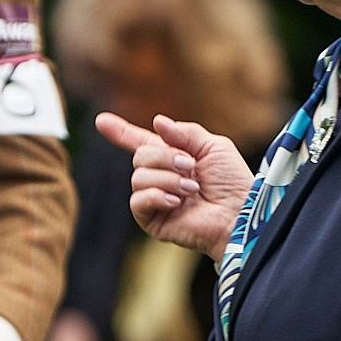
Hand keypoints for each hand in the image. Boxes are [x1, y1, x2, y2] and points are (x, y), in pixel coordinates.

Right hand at [93, 109, 252, 260]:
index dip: (120, 131)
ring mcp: (155, 199)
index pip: (140, 142)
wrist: (239, 214)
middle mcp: (161, 177)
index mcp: (172, 157)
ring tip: (191, 188)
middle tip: (190, 166)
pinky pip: (137, 201)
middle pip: (139, 156)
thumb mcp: (214, 146)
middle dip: (164, 157)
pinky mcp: (153, 220)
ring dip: (167, 178)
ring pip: (138, 177)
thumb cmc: (233, 183)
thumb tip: (157, 122)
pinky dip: (156, 195)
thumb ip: (185, 132)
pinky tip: (176, 202)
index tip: (101, 121)